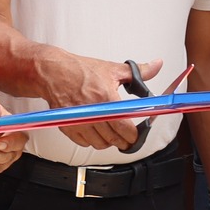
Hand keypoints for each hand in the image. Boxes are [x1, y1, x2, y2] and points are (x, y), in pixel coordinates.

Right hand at [46, 56, 161, 150]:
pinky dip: (91, 140)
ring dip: (107, 142)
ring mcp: (78, 120)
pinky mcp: (67, 125)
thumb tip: (157, 65)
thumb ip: (139, 70)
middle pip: (113, 139)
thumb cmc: (80, 70)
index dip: (133, 135)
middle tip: (126, 138)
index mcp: (105, 98)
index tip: (136, 134)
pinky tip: (95, 131)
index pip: (124, 128)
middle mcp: (91, 112)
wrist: (52, 72)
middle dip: (123, 141)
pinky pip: (84, 142)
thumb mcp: (111, 68)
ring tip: (110, 133)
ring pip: (99, 144)